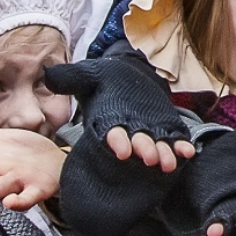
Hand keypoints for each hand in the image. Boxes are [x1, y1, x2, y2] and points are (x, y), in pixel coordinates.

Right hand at [44, 52, 194, 173]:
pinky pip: (174, 142)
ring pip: (156, 148)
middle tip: (148, 157)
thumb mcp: (87, 74)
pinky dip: (181, 148)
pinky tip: (187, 151)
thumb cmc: (105, 78)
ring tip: (168, 162)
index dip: (116, 143)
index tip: (122, 151)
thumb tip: (48, 76)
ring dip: (163, 155)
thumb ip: (70, 77)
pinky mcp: (167, 130)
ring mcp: (149, 134)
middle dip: (142, 150)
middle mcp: (128, 132)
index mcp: (107, 122)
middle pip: (136, 145)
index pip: (111, 135)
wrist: (130, 76)